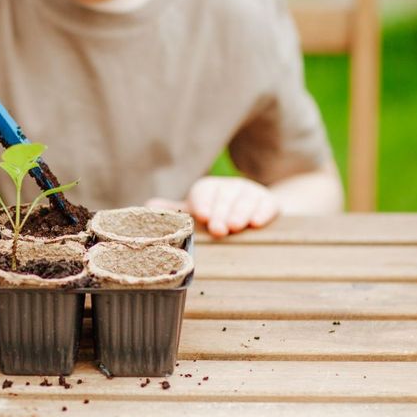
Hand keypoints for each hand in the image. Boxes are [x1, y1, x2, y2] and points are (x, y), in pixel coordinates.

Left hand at [146, 176, 279, 238]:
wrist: (250, 211)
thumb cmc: (215, 214)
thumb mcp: (196, 212)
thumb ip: (176, 211)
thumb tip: (148, 206)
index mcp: (208, 189)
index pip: (204, 192)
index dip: (202, 203)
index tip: (201, 216)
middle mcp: (228, 187)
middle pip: (224, 198)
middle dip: (221, 212)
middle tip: (218, 229)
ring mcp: (250, 193)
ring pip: (245, 200)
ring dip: (240, 213)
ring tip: (236, 227)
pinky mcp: (268, 201)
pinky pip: (266, 204)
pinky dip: (262, 212)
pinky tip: (257, 223)